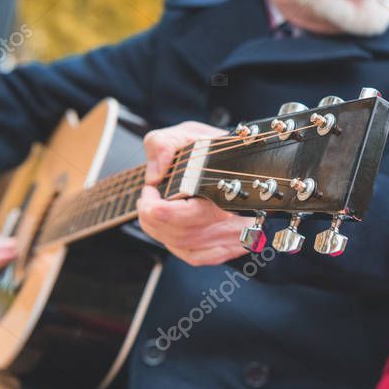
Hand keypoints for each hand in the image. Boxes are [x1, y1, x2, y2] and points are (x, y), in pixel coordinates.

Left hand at [137, 121, 250, 265]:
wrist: (241, 158)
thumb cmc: (215, 148)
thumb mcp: (186, 133)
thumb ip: (163, 144)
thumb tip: (155, 174)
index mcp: (225, 188)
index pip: (186, 215)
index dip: (156, 206)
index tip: (150, 189)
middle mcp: (233, 216)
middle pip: (182, 234)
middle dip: (152, 218)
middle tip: (147, 199)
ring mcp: (234, 234)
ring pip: (187, 246)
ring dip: (160, 231)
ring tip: (153, 210)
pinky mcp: (230, 244)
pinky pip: (197, 256)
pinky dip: (176, 245)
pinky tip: (171, 229)